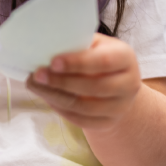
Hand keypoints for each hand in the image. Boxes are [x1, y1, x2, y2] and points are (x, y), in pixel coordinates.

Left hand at [26, 33, 141, 130]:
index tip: (53, 62)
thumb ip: (77, 43)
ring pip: (84, 107)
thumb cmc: (98, 57)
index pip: (103, 61)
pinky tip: (47, 97)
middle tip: (37, 75)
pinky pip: (81, 120)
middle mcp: (129, 84)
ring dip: (55, 97)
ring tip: (36, 86)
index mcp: (126, 57)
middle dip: (61, 82)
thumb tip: (46, 45)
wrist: (117, 84)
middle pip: (93, 87)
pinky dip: (61, 109)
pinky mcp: (109, 122)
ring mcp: (121, 107)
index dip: (77, 62)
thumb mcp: (95, 44)